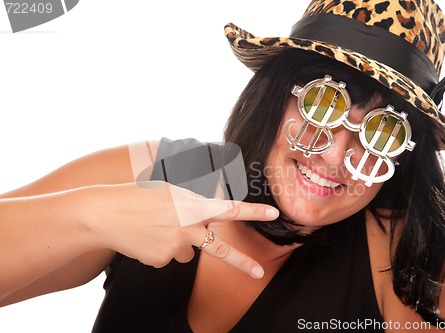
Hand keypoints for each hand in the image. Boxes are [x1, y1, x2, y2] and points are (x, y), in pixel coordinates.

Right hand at [83, 181, 278, 278]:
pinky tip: (146, 236)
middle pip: (220, 249)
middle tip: (258, 272)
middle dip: (242, 262)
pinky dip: (161, 248)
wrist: (103, 215)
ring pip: (188, 250)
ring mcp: (174, 247)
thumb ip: (192, 199)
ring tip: (157, 227)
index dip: (253, 211)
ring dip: (181, 242)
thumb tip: (207, 207)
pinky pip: (168, 255)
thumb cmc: (135, 195)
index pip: (229, 208)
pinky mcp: (160, 260)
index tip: (272, 213)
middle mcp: (187, 228)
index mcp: (191, 205)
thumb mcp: (168, 189)